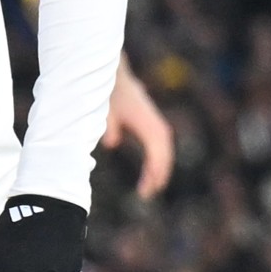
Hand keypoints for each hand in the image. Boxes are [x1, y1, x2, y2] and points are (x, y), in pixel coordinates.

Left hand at [100, 61, 174, 198]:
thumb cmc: (110, 96)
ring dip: (159, 170)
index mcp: (148, 125)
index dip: (152, 174)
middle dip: (158, 176)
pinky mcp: (152, 125)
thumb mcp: (106, 113)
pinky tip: (149, 173)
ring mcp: (157, 125)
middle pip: (164, 156)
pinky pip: (159, 147)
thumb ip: (109, 128)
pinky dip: (157, 161)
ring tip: (150, 188)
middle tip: (146, 194)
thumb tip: (111, 143)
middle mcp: (157, 126)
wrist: (116, 77)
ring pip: (164, 152)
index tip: (143, 191)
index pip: (156, 155)